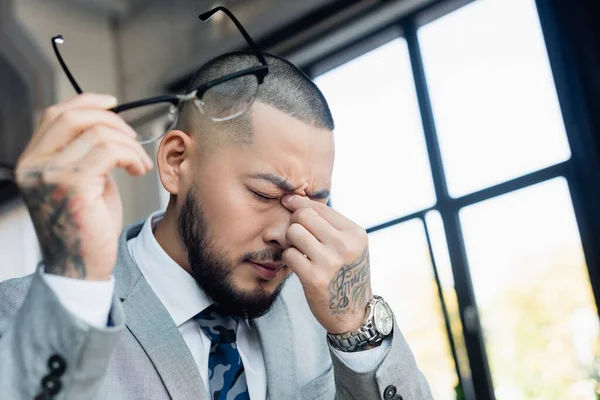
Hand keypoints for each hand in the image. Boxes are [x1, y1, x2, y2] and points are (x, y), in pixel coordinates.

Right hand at [15, 93, 152, 280]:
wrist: (81, 267)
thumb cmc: (85, 227)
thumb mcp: (81, 182)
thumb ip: (82, 154)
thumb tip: (106, 127)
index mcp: (33, 161)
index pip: (56, 114)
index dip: (87, 102)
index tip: (114, 103)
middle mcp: (34, 165)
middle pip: (75, 117)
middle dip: (113, 121)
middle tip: (133, 139)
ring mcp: (49, 175)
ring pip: (98, 133)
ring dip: (129, 145)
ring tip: (138, 164)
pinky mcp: (72, 186)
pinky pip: (109, 151)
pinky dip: (131, 155)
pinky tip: (137, 170)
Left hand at [281, 194, 371, 333]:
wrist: (353, 312)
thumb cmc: (346, 274)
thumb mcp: (350, 246)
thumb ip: (329, 225)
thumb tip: (295, 200)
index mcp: (355, 233)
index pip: (320, 207)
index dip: (299, 203)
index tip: (287, 201)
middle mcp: (345, 245)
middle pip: (303, 216)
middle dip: (295, 223)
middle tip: (297, 236)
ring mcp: (330, 262)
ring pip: (294, 233)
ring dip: (291, 242)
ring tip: (299, 251)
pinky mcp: (314, 278)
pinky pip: (289, 255)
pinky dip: (289, 259)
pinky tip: (297, 265)